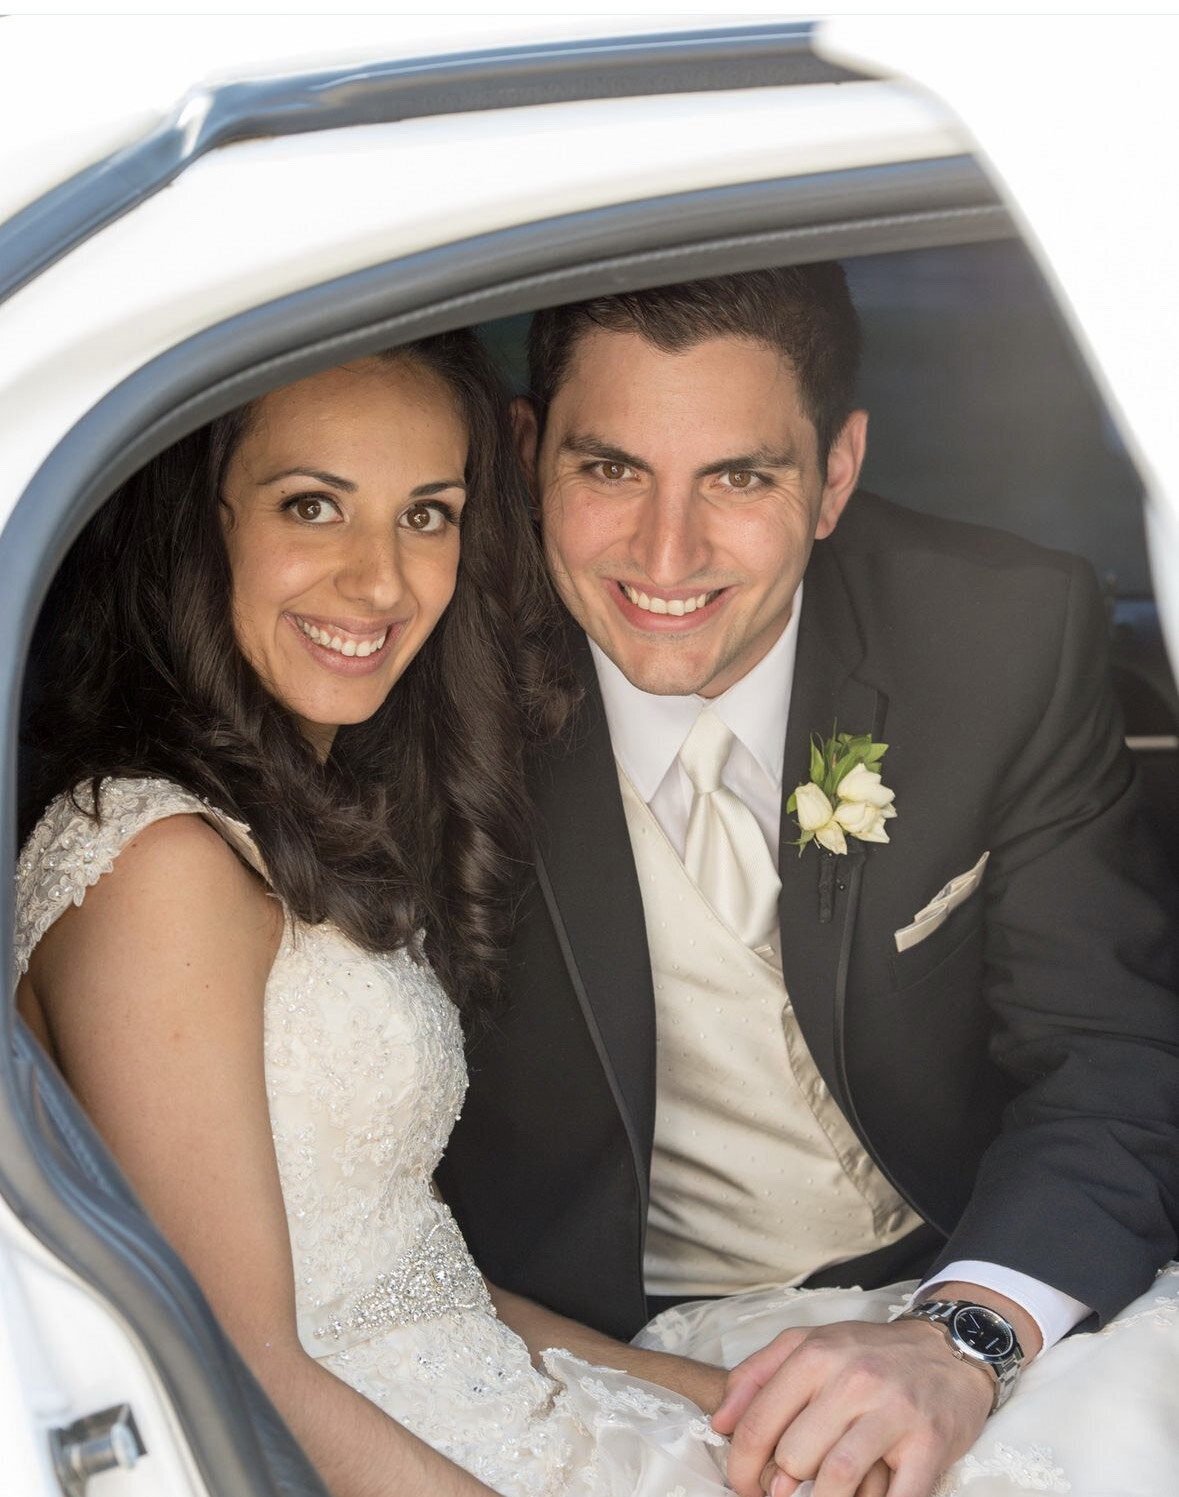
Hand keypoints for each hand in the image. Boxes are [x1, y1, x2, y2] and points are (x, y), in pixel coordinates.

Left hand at [711, 1318, 992, 1496]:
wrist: (949, 1349)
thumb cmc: (870, 1353)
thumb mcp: (809, 1343)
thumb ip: (757, 1374)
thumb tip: (720, 1422)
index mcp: (817, 1354)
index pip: (761, 1422)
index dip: (742, 1466)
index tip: (744, 1486)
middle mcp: (854, 1379)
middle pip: (795, 1455)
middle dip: (782, 1485)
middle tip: (784, 1492)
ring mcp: (893, 1411)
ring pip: (837, 1477)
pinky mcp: (929, 1443)